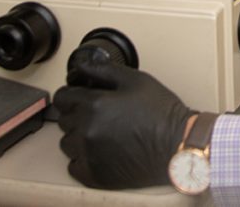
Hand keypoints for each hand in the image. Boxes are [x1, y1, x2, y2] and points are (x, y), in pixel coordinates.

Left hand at [53, 55, 193, 189]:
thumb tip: (81, 65)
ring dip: (79, 136)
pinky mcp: (93, 174)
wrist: (177, 145)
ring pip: (67, 142)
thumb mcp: (136, 80)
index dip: (71, 94)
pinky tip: (102, 150)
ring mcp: (88, 155)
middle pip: (64, 119)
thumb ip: (104, 70)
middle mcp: (86, 130)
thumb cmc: (161, 112)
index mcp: (94, 105)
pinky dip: (84, 158)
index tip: (79, 96)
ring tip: (103, 132)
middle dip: (78, 113)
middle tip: (101, 113)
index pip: (62, 97)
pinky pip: (74, 165)